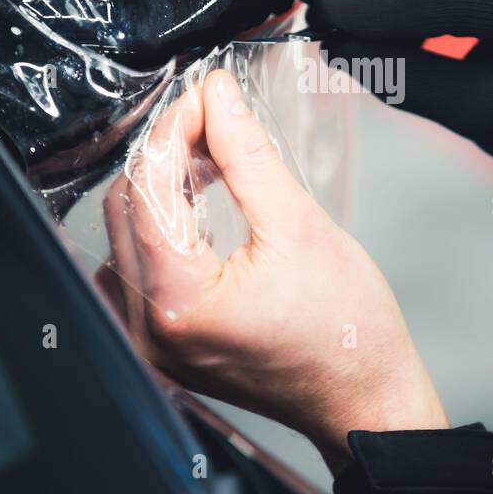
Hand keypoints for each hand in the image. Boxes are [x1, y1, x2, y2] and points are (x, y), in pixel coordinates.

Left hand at [101, 69, 447, 472]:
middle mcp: (150, 329)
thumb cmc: (347, 331)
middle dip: (165, 154)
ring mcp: (153, 341)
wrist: (366, 397)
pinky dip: (162, 225)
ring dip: (161, 186)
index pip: (149, 190)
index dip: (174, 131)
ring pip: (127, 235)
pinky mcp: (165, 342)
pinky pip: (140, 267)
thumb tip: (218, 96)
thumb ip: (247, 153)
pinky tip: (196, 201)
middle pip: (126, 210)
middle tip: (210, 117)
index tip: (205, 96)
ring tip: (207, 155)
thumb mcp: (300, 225)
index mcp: (180, 303)